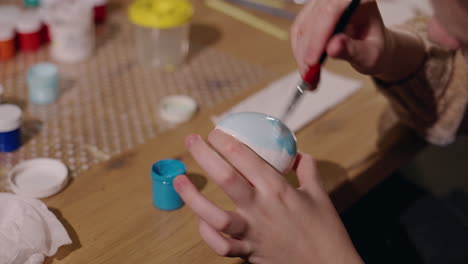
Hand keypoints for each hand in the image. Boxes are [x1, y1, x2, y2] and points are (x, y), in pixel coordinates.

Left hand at [174, 130, 363, 263]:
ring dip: (192, 196)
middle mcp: (260, 208)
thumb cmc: (326, 231)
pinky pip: (220, 246)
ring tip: (179, 179)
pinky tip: (199, 219)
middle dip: (204, 155)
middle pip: (225, 177)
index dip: (226, 141)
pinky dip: (206, 234)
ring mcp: (251, 232)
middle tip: (191, 140)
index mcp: (278, 189)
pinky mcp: (248, 253)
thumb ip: (307, 170)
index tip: (216, 131)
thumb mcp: (320, 195)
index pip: (245, 157)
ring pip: (214, 215)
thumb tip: (298, 154)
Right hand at [291, 0, 389, 75]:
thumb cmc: (375, 47)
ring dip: (301, 54)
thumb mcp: (371, 54)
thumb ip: (353, 50)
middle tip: (310, 75)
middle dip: (309, 49)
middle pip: (314, 18)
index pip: (333, 9)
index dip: (320, 34)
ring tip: (309, 76)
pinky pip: (298, 32)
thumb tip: (333, 47)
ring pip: (302, 26)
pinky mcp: (311, 14)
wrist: (371, 46)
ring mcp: (323, 4)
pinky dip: (299, 53)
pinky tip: (306, 68)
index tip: (313, 61)